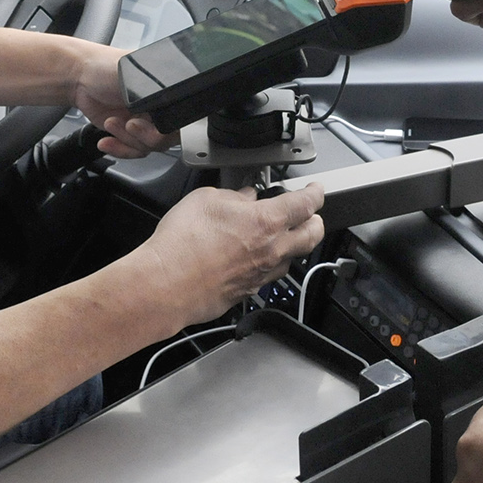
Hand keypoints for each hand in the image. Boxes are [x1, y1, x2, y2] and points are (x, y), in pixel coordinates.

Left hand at [72, 43, 173, 158]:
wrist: (79, 76)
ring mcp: (144, 121)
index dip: (169, 128)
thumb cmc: (107, 67)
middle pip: (166, 138)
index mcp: (167, 91)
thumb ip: (155, 95)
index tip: (153, 126)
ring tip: (112, 123)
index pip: (181, 119)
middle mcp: (159, 107)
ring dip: (127, 139)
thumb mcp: (136, 78)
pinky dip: (119, 148)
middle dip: (145, 136)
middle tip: (131, 124)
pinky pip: (132, 150)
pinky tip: (107, 141)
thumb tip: (166, 111)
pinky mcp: (128, 132)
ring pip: (148, 147)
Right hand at [137, 184, 325, 327]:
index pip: (306, 204)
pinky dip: (268, 263)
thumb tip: (243, 197)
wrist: (166, 285)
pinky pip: (269, 276)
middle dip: (315, 221)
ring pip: (293, 258)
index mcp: (266, 221)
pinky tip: (253, 256)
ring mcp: (262, 274)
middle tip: (309, 214)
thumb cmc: (183, 243)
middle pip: (313, 235)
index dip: (315, 194)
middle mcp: (272, 250)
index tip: (315, 190)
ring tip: (279, 235)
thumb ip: (233, 196)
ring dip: (291, 245)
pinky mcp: (248, 291)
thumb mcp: (206, 199)